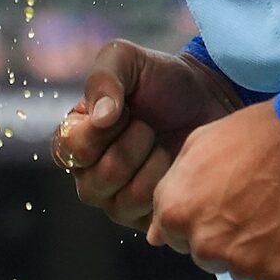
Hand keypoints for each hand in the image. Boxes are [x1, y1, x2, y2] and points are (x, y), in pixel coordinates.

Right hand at [51, 40, 243, 234]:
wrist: (210, 99)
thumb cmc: (161, 79)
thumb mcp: (126, 59)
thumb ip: (103, 78)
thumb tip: (100, 118)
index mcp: (75, 140)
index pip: (70, 149)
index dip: (100, 129)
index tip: (125, 108)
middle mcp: (90, 176)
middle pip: (99, 179)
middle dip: (133, 144)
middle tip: (148, 125)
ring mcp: (118, 201)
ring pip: (128, 199)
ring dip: (154, 164)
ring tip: (163, 144)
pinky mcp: (148, 219)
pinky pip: (154, 214)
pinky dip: (170, 184)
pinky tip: (176, 164)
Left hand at [146, 100, 279, 279]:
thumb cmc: (253, 134)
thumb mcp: (198, 146)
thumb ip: (171, 191)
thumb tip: (155, 237)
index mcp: (176, 213)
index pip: (174, 235)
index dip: (198, 217)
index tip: (221, 201)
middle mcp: (204, 246)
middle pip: (206, 256)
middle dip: (223, 238)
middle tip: (251, 207)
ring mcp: (243, 265)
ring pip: (241, 271)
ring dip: (254, 253)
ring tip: (275, 215)